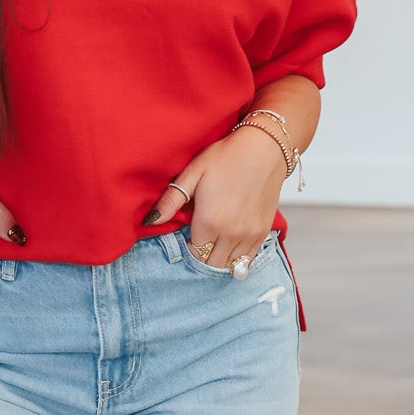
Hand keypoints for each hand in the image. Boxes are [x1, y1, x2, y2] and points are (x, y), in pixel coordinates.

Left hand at [140, 124, 286, 271]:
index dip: (189, 246)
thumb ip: (170, 201)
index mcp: (209, 221)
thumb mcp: (193, 174)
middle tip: (201, 238)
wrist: (264, 149)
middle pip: (211, 263)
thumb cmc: (226, 156)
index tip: (189, 234)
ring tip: (216, 240)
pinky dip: (238, 257)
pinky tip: (231, 242)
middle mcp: (230, 233)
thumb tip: (149, 221)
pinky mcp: (263, 232)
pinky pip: (248, 259)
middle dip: (203, 255)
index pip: (194, 253)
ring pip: (230, 265)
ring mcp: (249, 235)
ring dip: (220, 257)